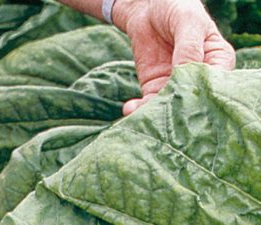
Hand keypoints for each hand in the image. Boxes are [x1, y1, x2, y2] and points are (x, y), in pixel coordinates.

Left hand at [112, 0, 235, 114]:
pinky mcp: (154, 86)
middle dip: (178, 110)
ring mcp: (175, 84)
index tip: (189, 101)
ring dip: (155, 112)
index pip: (216, 84)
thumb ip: (189, 47)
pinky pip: (150, 102)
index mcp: (218, 61)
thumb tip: (185, 73)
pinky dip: (140, 108)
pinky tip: (130, 109)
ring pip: (170, 105)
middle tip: (163, 114)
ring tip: (140, 112)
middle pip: (192, 100)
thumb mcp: (187, 22)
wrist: (147, 8)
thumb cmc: (176, 8)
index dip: (205, 96)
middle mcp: (198, 78)